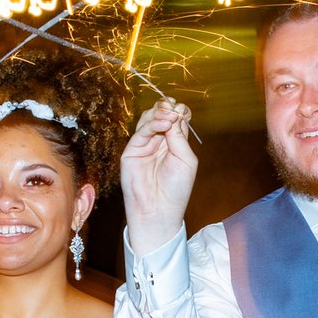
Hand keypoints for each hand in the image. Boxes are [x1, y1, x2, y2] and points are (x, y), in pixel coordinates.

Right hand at [119, 100, 198, 254]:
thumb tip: (175, 113)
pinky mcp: (131, 151)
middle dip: (167, 108)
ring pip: (148, 119)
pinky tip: (163, 124)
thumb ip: (180, 137)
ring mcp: (144, 145)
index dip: (179, 111)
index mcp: (175, 143)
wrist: (159, 210)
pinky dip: (152, 125)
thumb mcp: (186, 159)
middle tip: (174, 108)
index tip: (184, 111)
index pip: (176, 119)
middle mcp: (159, 142)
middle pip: (161, 115)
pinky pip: (140, 132)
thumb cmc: (176, 189)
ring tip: (169, 116)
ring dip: (159, 113)